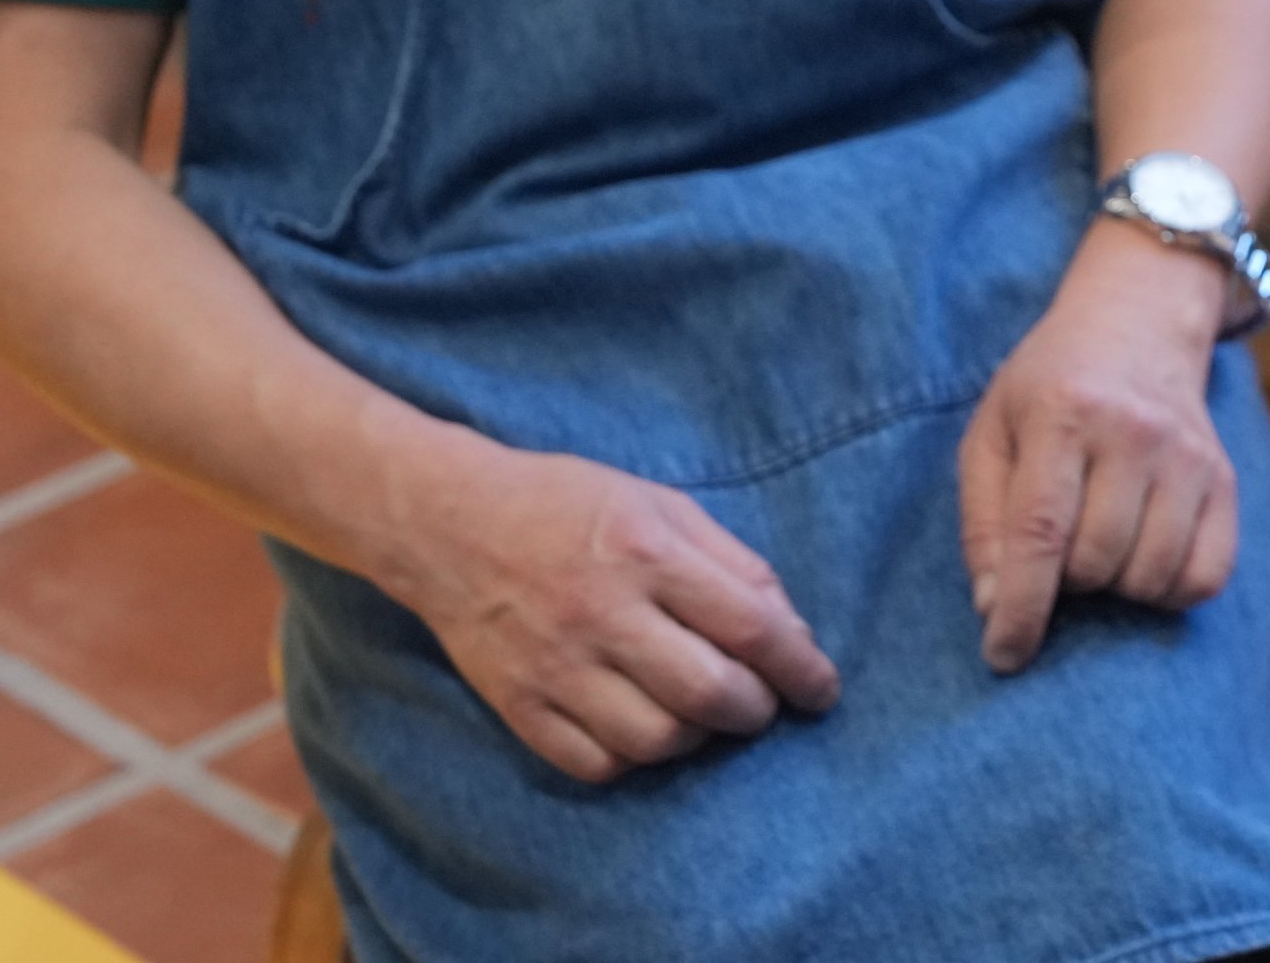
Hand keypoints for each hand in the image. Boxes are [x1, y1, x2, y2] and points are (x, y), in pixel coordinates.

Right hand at [375, 434, 838, 784]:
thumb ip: (734, 563)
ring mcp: (556, 667)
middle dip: (756, 710)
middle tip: (761, 704)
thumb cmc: (569, 505)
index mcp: (648, 553)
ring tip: (700, 712)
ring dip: (698, 737)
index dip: (802, 669)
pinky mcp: (518, 706)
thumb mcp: (663, 505)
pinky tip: (644, 726)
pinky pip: (596, 764)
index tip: (821, 689)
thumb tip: (793, 633)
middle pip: (709, 694)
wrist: (448, 523)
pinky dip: (634, 758)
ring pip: (656, 740)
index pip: (751, 629)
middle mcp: (603, 614)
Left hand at [958, 223, 1238, 670]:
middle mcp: (1134, 433)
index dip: (1020, 607)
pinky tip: (1143, 560)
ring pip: (1151, 577)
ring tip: (1098, 547)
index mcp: (1063, 414)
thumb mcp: (991, 431)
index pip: (1041, 532)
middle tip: (1056, 550)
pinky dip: (1170, 591)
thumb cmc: (1048, 386)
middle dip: (1065, 581)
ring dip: (1115, 587)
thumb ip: (983, 520)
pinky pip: (1206, 577)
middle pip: (1097, 562)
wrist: (1136, 324)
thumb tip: (994, 607)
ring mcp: (1189, 457)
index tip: (1002, 655)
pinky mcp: (1225, 480)